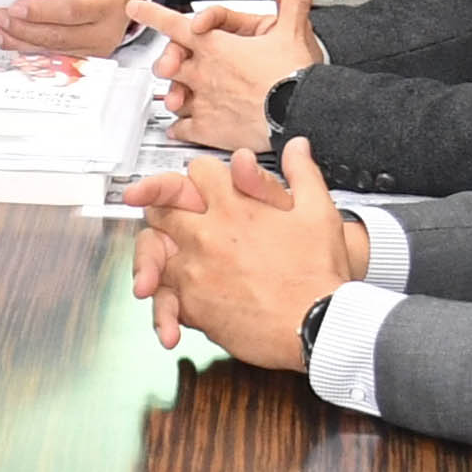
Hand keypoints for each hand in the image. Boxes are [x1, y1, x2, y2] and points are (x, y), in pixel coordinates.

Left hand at [0, 0, 140, 55]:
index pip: (72, 9)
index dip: (41, 11)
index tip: (15, 8)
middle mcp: (105, 29)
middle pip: (59, 35)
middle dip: (24, 29)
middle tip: (0, 18)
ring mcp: (97, 49)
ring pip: (53, 51)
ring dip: (21, 43)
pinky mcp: (87, 60)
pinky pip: (54, 59)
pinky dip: (29, 51)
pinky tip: (11, 43)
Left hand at [118, 135, 363, 362]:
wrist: (318, 325)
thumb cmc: (318, 272)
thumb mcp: (319, 212)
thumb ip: (302, 173)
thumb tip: (296, 146)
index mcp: (234, 207)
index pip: (196, 173)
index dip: (199, 178)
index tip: (199, 186)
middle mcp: (206, 235)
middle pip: (161, 208)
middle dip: (166, 209)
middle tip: (174, 219)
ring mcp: (194, 271)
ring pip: (152, 251)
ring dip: (157, 253)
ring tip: (169, 262)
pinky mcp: (192, 306)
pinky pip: (162, 296)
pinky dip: (164, 301)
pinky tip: (179, 305)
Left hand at [137, 0, 320, 150]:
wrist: (299, 113)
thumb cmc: (293, 77)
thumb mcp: (294, 31)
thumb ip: (292, 1)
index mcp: (216, 46)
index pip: (175, 24)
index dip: (151, 13)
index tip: (135, 7)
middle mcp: (203, 72)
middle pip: (169, 63)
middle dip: (167, 62)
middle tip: (168, 64)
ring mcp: (203, 101)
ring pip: (173, 96)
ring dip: (173, 95)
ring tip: (177, 97)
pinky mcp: (208, 128)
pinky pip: (183, 128)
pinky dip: (179, 127)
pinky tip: (181, 128)